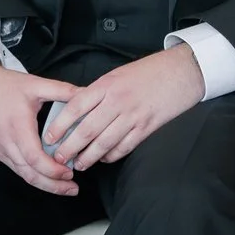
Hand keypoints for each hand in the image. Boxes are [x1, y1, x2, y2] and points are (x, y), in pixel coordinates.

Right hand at [0, 49, 82, 196]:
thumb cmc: (4, 85)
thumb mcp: (36, 84)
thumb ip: (63, 91)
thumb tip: (88, 94)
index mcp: (17, 127)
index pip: (34, 158)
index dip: (52, 170)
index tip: (70, 173)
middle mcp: (6, 142)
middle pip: (28, 172)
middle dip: (52, 184)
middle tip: (72, 189)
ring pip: (21, 173)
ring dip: (42, 183)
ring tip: (64, 187)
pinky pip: (15, 167)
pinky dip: (31, 175)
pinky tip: (46, 176)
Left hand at [42, 45, 205, 174]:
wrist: (184, 70)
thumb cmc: (152, 70)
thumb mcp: (119, 74)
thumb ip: (99, 92)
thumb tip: (79, 111)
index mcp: (107, 86)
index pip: (75, 108)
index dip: (59, 126)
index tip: (50, 138)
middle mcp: (118, 102)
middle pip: (86, 130)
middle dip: (69, 148)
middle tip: (59, 158)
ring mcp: (133, 116)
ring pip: (104, 142)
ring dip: (89, 157)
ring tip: (79, 164)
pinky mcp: (147, 126)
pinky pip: (125, 146)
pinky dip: (112, 155)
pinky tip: (105, 159)